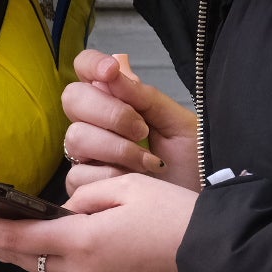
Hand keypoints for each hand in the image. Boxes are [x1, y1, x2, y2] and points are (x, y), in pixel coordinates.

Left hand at [0, 173, 195, 271]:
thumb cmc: (177, 218)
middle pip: (27, 257)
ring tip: (14, 237)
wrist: (221, 267)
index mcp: (81, 242)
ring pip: (55, 271)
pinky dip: (71, 267)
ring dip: (34, 254)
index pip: (18, 236)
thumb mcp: (130, 188)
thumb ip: (88, 198)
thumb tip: (70, 212)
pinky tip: (77, 254)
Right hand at [62, 49, 200, 192]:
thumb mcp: (177, 122)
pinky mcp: (83, 187)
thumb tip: (114, 69)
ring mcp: (87, 155)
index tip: (111, 73)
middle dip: (109, 113)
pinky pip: (79, 174)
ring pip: (75, 137)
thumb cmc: (191, 161)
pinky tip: (133, 181)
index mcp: (117, 99)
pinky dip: (110, 176)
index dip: (92, 64)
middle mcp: (96, 123)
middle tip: (141, 130)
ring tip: (148, 162)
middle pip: (73, 99)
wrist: (198, 207)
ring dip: (115, 148)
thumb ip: (144, 96)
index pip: (85, 68)